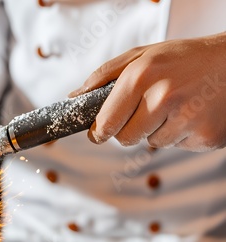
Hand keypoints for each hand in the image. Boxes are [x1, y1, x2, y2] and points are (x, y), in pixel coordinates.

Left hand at [70, 32, 225, 151]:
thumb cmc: (185, 57)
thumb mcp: (143, 55)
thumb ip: (105, 76)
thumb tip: (75, 97)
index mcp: (141, 76)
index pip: (106, 122)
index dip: (98, 131)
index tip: (97, 133)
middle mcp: (163, 97)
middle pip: (126, 139)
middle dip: (128, 130)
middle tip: (144, 112)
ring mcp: (188, 119)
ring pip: (152, 143)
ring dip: (157, 130)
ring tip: (176, 106)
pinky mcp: (207, 136)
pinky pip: (177, 146)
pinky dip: (180, 134)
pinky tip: (192, 113)